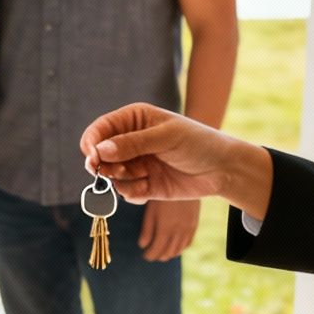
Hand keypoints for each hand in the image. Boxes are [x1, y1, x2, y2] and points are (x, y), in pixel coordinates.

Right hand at [80, 104, 242, 203]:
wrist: (222, 169)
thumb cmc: (198, 142)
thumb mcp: (166, 137)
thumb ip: (133, 143)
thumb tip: (100, 150)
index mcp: (133, 120)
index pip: (100, 129)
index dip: (91, 143)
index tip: (93, 157)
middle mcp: (130, 141)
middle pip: (99, 155)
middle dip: (103, 165)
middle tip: (112, 171)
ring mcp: (136, 164)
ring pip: (111, 177)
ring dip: (121, 180)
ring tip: (142, 176)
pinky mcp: (144, 185)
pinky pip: (125, 193)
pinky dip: (133, 193)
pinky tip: (149, 187)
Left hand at [139, 198, 199, 261]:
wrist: (183, 181)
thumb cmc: (162, 194)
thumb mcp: (151, 210)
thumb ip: (147, 229)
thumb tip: (142, 245)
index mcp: (165, 228)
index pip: (156, 250)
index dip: (149, 255)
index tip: (144, 255)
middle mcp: (178, 232)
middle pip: (167, 253)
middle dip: (158, 255)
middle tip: (151, 254)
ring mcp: (187, 229)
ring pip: (178, 250)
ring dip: (169, 254)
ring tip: (162, 253)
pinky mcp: (194, 225)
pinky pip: (188, 243)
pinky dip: (180, 248)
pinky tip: (175, 247)